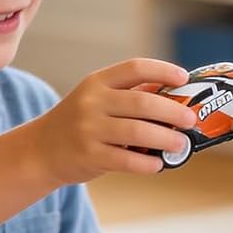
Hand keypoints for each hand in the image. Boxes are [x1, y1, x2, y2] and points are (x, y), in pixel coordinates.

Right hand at [29, 58, 194, 183]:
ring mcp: (89, 129)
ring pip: (138, 133)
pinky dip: (147, 163)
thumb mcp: (96, 99)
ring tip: (182, 145)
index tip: (183, 78)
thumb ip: (128, 96)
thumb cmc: (80, 122)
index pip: (135, 68)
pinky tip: (159, 164)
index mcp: (98, 82)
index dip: (163, 70)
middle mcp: (93, 102)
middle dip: (173, 111)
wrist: (41, 150)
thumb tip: (175, 99)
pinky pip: (126, 161)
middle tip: (190, 119)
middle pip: (142, 102)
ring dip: (166, 139)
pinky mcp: (90, 156)